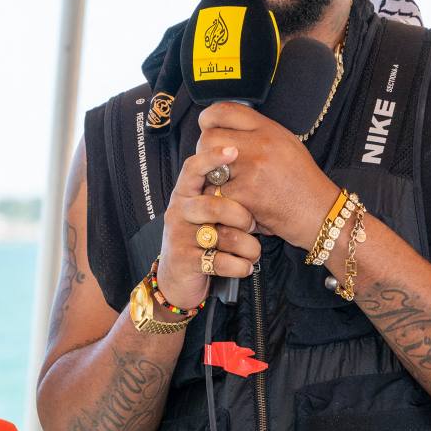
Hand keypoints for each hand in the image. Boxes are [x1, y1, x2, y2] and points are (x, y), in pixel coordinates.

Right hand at [157, 143, 262, 309]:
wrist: (177, 279)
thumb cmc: (201, 239)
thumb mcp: (205, 213)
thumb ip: (220, 195)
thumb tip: (251, 173)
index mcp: (185, 194)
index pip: (192, 168)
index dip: (212, 158)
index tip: (234, 150)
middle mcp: (179, 212)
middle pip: (215, 205)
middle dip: (242, 217)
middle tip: (252, 225)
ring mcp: (180, 236)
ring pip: (225, 236)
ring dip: (249, 247)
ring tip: (253, 252)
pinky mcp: (186, 261)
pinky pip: (222, 261)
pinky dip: (241, 266)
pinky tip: (244, 266)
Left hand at [196, 103, 338, 248]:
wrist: (319, 212)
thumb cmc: (303, 181)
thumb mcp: (287, 143)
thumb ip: (258, 132)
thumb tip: (228, 127)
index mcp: (269, 130)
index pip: (225, 111)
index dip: (208, 118)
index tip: (206, 127)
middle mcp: (259, 146)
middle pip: (208, 138)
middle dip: (205, 152)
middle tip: (216, 165)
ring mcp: (251, 171)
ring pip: (208, 168)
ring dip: (209, 178)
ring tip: (225, 185)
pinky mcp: (244, 196)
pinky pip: (215, 194)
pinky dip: (220, 201)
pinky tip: (234, 203)